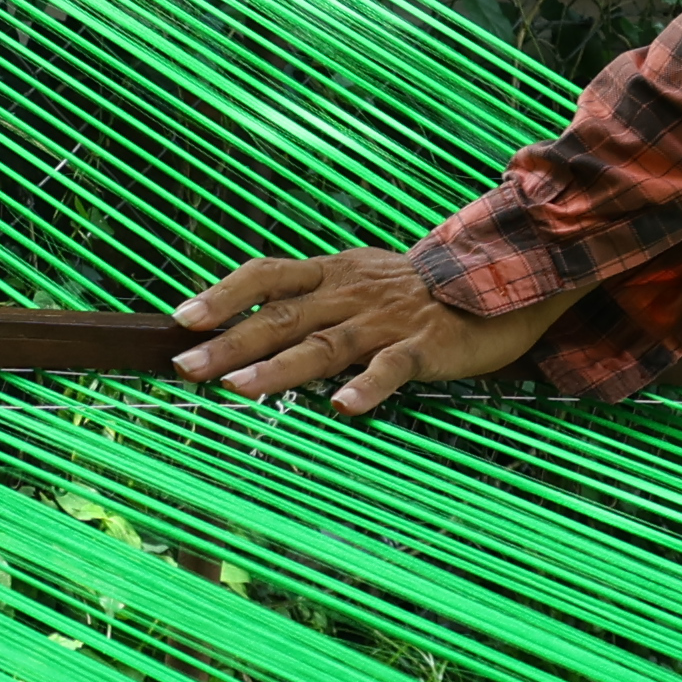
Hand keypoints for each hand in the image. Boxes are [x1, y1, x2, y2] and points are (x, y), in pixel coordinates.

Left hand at [168, 250, 563, 416]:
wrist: (500, 275)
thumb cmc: (419, 290)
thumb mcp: (359, 280)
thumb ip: (313, 300)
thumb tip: (251, 324)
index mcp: (332, 273)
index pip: (266, 275)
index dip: (222, 294)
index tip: (181, 317)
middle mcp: (350, 293)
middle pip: (280, 317)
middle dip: (228, 342)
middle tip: (185, 366)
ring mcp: (386, 320)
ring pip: (324, 345)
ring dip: (278, 368)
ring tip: (238, 388)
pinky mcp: (424, 345)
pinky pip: (391, 368)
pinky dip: (367, 387)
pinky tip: (344, 408)